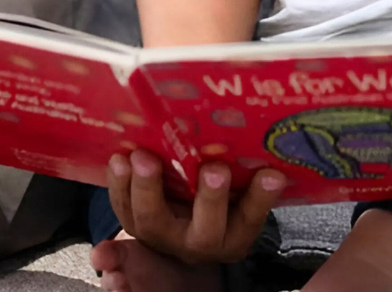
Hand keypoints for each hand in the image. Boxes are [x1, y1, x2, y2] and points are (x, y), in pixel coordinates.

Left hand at [104, 149, 284, 265]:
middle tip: (213, 168)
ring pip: (153, 221)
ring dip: (147, 188)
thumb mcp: (237, 195)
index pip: (250, 219)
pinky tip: (119, 159)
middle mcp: (199, 244)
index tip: (273, 174)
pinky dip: (119, 185)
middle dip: (210, 199)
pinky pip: (123, 209)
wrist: (178, 223)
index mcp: (232, 236)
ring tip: (144, 157)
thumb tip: (268, 148)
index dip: (261, 199)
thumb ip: (249, 178)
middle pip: (205, 230)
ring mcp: (163, 237)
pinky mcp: (133, 225)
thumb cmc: (216, 199)